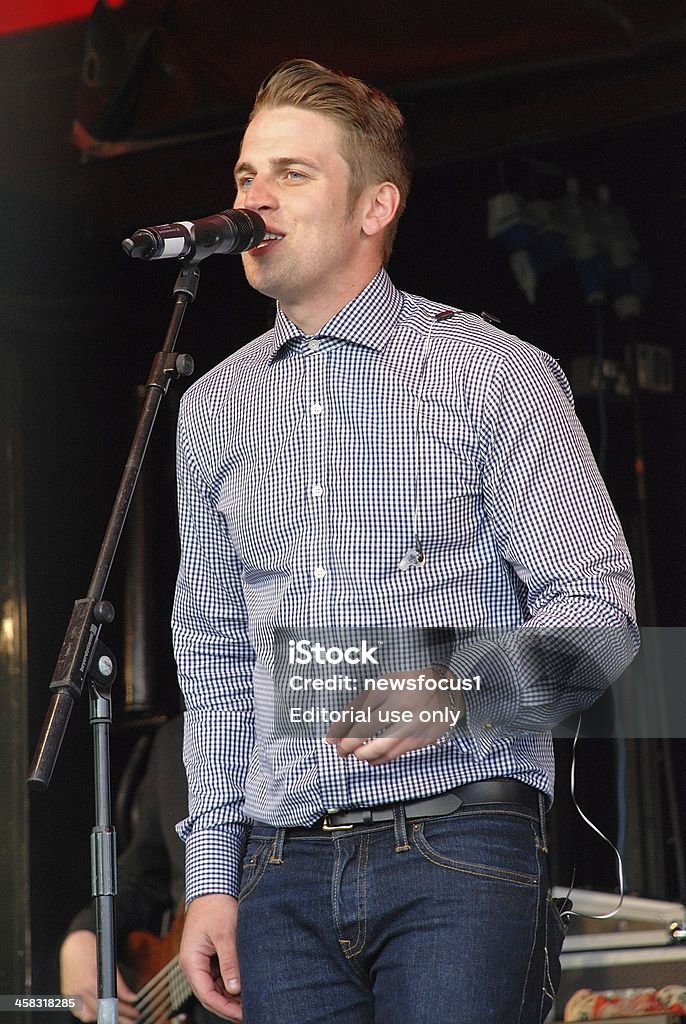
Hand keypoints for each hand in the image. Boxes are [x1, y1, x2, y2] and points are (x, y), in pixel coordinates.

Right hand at [59, 930, 137, 1021]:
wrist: (73, 943)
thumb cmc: (90, 947)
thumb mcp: (109, 961)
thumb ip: (119, 982)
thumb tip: (131, 996)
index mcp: (91, 980)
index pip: (110, 1001)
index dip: (124, 1008)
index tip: (133, 1010)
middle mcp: (81, 990)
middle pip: (102, 1010)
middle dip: (120, 1016)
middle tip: (132, 1017)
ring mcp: (73, 995)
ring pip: (91, 1015)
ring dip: (106, 1017)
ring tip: (120, 1017)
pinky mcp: (69, 996)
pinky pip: (80, 1013)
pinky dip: (91, 1015)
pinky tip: (101, 1014)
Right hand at [179, 894, 241, 1021]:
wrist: (213, 887)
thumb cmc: (216, 907)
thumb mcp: (225, 935)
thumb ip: (229, 963)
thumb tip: (235, 989)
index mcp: (191, 961)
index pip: (206, 994)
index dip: (224, 1008)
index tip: (242, 1014)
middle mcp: (192, 964)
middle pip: (209, 994)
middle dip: (227, 1006)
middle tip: (249, 1012)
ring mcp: (200, 961)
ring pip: (214, 987)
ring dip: (229, 996)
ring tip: (250, 1001)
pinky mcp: (208, 956)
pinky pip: (217, 976)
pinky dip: (229, 984)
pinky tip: (244, 987)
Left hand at [326, 665, 464, 763]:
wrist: (445, 685)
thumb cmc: (409, 683)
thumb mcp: (384, 684)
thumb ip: (363, 704)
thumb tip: (340, 728)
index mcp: (387, 687)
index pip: (357, 712)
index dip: (340, 729)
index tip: (331, 739)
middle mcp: (399, 704)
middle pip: (365, 730)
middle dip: (349, 745)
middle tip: (341, 751)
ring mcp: (412, 722)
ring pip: (381, 747)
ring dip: (365, 756)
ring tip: (357, 756)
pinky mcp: (423, 736)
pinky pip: (397, 753)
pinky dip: (382, 758)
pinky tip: (373, 759)